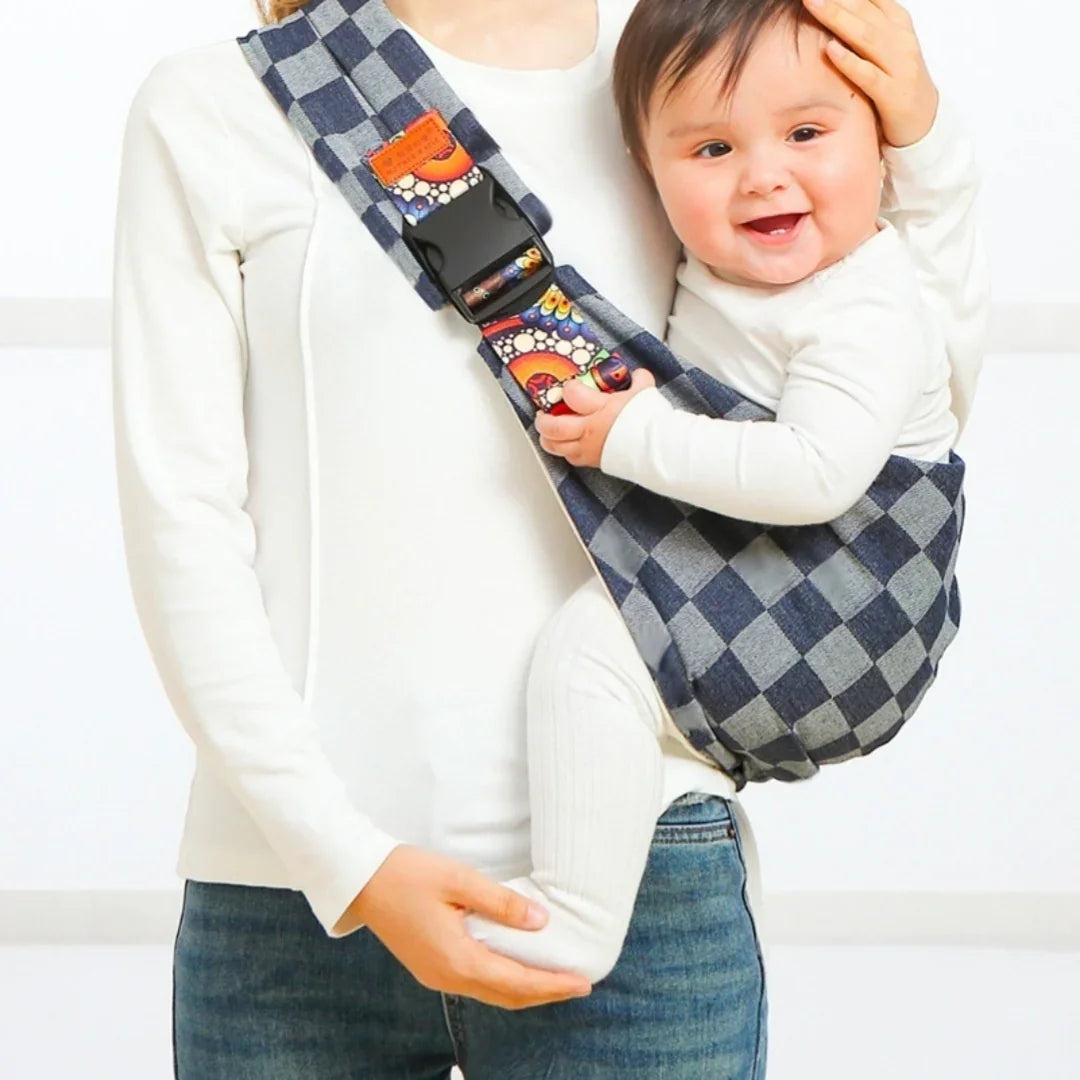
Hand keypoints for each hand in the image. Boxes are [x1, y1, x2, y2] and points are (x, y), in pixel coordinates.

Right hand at [334, 846, 592, 1008]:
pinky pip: (475, 983)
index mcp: (457, 959)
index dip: (553, 985)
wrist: (360, 879)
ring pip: (491, 993)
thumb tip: (541, 923)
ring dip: (525, 990)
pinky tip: (515, 968)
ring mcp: (436, 975)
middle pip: (507, 996)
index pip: (517, 982)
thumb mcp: (459, 880)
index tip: (583, 982)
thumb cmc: (408, 874)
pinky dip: (503, 981)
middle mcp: (448, 977)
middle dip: (545, 993)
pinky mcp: (430, 966)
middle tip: (579, 984)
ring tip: (554, 978)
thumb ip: (501, 902)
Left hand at [536, 368, 656, 468]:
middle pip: (552, 425)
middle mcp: (589, 429)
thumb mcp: (644, 393)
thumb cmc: (651, 422)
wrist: (659, 450)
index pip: (571, 394)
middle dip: (543, 418)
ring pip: (555, 446)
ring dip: (547, 438)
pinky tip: (566, 445)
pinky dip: (564, 451)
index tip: (571, 387)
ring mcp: (588, 447)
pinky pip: (569, 458)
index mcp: (599, 408)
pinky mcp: (592, 461)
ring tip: (547, 430)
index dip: (568, 389)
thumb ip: (637, 380)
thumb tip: (636, 375)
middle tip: (544, 412)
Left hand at [803, 0, 938, 147]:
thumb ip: (862, 23)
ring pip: (865, 37)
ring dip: (836, 18)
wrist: (923, 120)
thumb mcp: (883, 45)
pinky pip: (869, 76)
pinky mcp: (893, 94)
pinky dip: (849, 62)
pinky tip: (830, 49)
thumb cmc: (895, 79)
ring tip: (812, 2)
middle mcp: (899, 38)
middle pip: (863, 9)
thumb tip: (834, 7)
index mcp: (896, 22)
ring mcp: (898, 65)